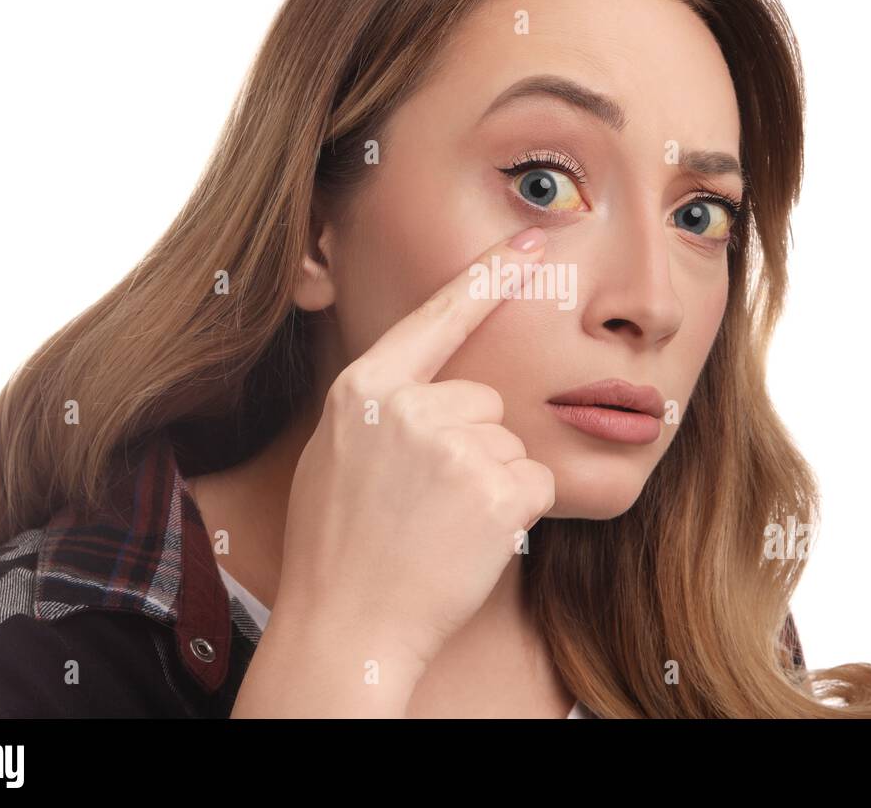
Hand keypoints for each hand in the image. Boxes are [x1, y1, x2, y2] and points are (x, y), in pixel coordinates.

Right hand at [277, 225, 556, 668]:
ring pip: (511, 445)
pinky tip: (470, 541)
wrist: (346, 628)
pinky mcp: (495, 489)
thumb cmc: (338, 548)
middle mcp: (408, 406)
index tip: (529, 242)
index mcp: (363, 391)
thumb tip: (429, 384)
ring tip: (440, 527)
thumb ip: (381, 409)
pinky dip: (516, 515)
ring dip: (492, 484)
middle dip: (472, 445)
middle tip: (428, 503)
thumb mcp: (335, 455)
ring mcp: (452, 446)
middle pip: (484, 399)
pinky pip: (535, 483)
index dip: (487, 277)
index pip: (436, 318)